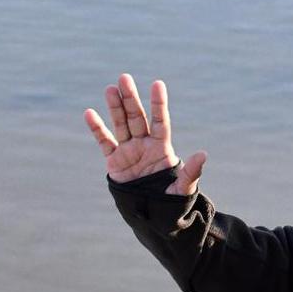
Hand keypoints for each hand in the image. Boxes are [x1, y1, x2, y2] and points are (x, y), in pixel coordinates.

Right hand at [83, 74, 205, 194]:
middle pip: (137, 117)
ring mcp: (129, 151)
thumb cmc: (171, 200)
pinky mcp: (114, 161)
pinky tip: (89, 113)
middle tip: (124, 77)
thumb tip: (203, 154)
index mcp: (162, 147)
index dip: (158, 103)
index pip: (160, 120)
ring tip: (110, 88)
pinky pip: (104, 142)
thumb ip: (191, 171)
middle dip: (131, 98)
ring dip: (115, 107)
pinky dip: (97, 129)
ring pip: (121, 124)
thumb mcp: (183, 187)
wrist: (152, 214)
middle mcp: (145, 144)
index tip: (157, 84)